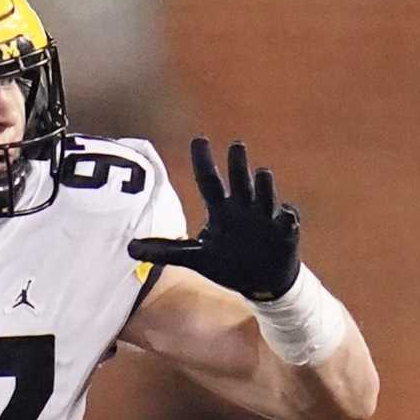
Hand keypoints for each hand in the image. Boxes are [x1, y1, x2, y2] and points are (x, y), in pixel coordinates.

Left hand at [128, 136, 300, 301]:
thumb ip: (166, 250)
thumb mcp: (196, 258)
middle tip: (236, 145)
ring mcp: (266, 218)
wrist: (261, 281)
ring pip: (265, 196)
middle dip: (238, 165)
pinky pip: (289, 221)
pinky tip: (289, 216)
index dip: (203, 162)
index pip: (209, 181)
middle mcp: (243, 208)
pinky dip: (289, 218)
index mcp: (221, 210)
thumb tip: (129, 249)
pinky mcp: (285, 233)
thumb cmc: (228, 262)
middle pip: (239, 182)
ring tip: (263, 172)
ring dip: (265, 186)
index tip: (199, 139)